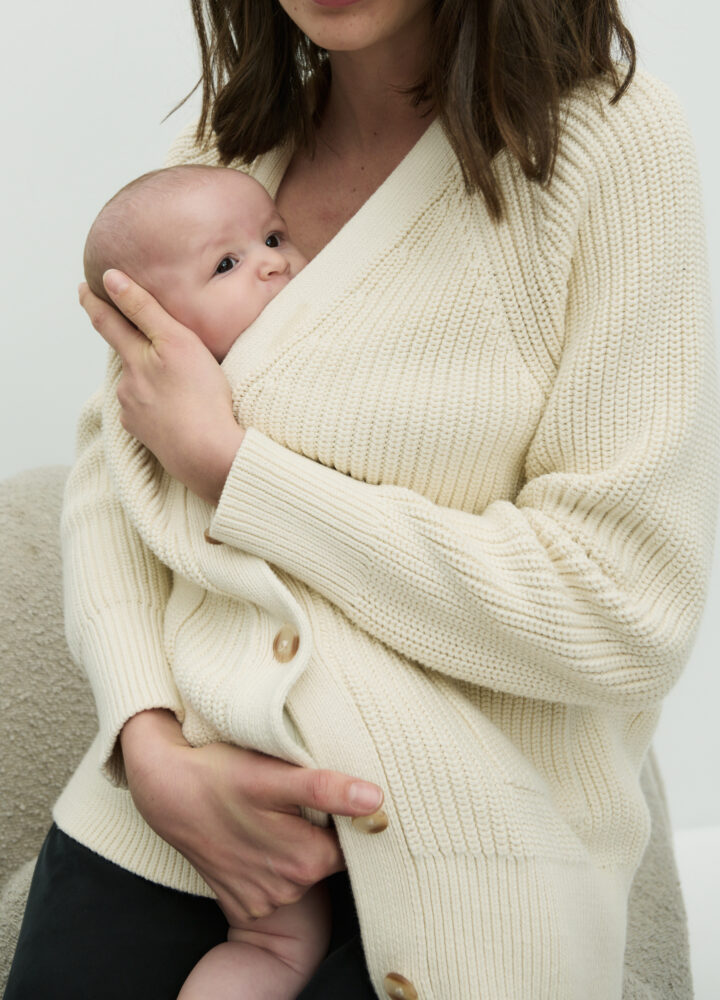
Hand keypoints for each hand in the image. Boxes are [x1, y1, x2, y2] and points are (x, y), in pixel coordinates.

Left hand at [78, 271, 244, 505]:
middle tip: (145, 338)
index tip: (83, 289)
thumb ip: (144, 310)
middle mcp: (127, 384)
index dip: (95, 303)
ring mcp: (134, 412)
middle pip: (126, 357)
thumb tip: (111, 278)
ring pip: (136, 386)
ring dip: (147, 379)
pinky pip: (145, 412)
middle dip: (131, 347)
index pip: (108, 322)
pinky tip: (174, 409)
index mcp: (135, 358)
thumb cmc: (199, 396)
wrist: (206, 453)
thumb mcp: (177, 342)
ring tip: (174, 381)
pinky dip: (155, 406)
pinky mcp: (145, 435)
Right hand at [120, 709, 384, 924]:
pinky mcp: (244, 905)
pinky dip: (271, 863)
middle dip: (320, 830)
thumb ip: (327, 789)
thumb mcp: (273, 775)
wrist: (166, 791)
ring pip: (303, 871)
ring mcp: (263, 902)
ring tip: (271, 815)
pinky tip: (254, 837)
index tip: (337, 795)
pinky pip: (276, 884)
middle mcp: (287, 891)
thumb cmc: (222, 775)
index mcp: (305, 861)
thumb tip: (376, 800)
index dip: (349, 817)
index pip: (354, 843)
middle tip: (294, 799)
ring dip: (295, 846)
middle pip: (328, 858)